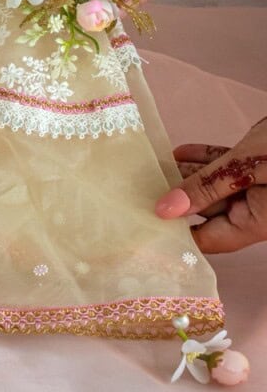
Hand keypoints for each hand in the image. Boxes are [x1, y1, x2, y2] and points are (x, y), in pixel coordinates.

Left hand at [155, 117, 266, 252]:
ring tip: (151, 167)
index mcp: (259, 222)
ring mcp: (259, 186)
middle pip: (207, 211)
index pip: (209, 240)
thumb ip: (206, 187)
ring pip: (214, 186)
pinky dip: (204, 159)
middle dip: (175, 200)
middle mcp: (258, 209)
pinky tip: (177, 151)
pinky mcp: (260, 163)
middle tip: (136, 190)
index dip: (177, 234)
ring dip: (186, 176)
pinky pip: (226, 167)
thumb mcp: (245, 168)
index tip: (143, 225)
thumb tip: (165, 210)